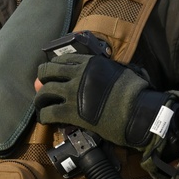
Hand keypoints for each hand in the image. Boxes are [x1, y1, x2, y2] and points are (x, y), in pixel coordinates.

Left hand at [34, 53, 170, 150]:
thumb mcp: (118, 70)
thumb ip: (103, 68)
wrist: (138, 112)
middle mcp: (77, 75)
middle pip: (47, 72)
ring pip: (45, 92)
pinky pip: (50, 112)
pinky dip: (44, 115)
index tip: (50, 72)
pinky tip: (44, 118)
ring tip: (40, 104)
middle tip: (40, 86)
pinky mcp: (72, 113)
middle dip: (42, 79)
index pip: (61, 60)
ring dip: (40, 99)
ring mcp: (73, 94)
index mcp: (89, 63)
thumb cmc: (134, 91)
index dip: (52, 67)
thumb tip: (97, 70)